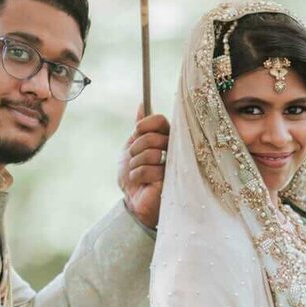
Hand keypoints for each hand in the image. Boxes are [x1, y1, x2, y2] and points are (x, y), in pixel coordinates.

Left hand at [118, 106, 168, 230]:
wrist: (132, 200)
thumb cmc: (133, 176)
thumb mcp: (131, 148)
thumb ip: (140, 129)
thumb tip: (141, 105)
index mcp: (165, 139)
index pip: (160, 121)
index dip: (146, 124)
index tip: (136, 131)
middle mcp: (173, 150)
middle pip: (152, 137)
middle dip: (136, 149)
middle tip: (135, 159)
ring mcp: (173, 165)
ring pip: (149, 154)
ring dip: (135, 165)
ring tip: (139, 174)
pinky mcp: (170, 180)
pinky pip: (147, 170)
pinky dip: (138, 176)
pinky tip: (142, 184)